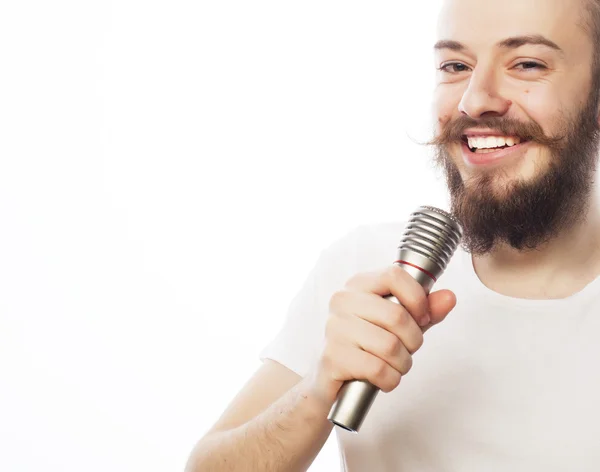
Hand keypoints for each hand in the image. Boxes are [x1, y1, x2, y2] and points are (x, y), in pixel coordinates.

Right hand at [307, 264, 456, 405]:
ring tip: (394, 365)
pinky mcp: (332, 358)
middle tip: (407, 349)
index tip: (423, 317)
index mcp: (358, 285)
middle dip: (413, 340)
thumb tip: (449, 297)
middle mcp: (342, 301)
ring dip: (402, 364)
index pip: (394, 276)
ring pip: (390, 346)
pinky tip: (382, 378)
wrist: (330, 380)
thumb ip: (424, 311)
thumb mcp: (399, 324)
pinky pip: (378, 369)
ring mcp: (335, 329)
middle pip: (397, 316)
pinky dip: (390, 379)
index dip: (417, 298)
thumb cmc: (366, 346)